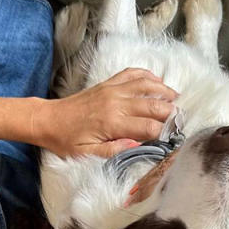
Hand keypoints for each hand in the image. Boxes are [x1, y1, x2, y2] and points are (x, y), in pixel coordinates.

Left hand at [36, 68, 177, 157]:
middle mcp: (115, 103)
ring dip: (164, 91)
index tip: (172, 137)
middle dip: (170, 111)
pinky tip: (156, 82)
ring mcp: (112, 90)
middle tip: (181, 118)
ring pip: (146, 85)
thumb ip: (113, 152)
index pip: (148, 127)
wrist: (47, 120)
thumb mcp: (86, 154)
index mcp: (112, 123)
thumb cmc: (65, 140)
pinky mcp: (107, 83)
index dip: (163, 132)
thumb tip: (137, 146)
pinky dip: (147, 76)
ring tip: (176, 99)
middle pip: (153, 104)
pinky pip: (132, 73)